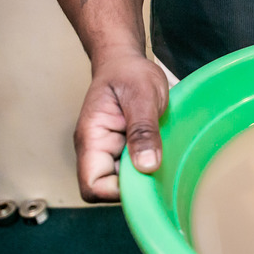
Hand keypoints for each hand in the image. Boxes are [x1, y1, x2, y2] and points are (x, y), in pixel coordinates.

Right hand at [74, 52, 167, 201]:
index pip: (93, 187)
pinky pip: (134, 171)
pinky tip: (162, 152)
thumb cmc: (129, 74)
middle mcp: (96, 152)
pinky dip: (149, 166)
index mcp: (91, 140)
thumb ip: (143, 130)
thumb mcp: (142, 96)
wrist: (126, 62)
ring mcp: (109, 153)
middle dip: (136, 185)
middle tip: (160, 162)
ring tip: (162, 152)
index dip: (118, 192)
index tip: (145, 174)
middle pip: (109, 191)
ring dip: (145, 176)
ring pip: (124, 183)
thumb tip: (146, 166)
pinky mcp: (123, 151)